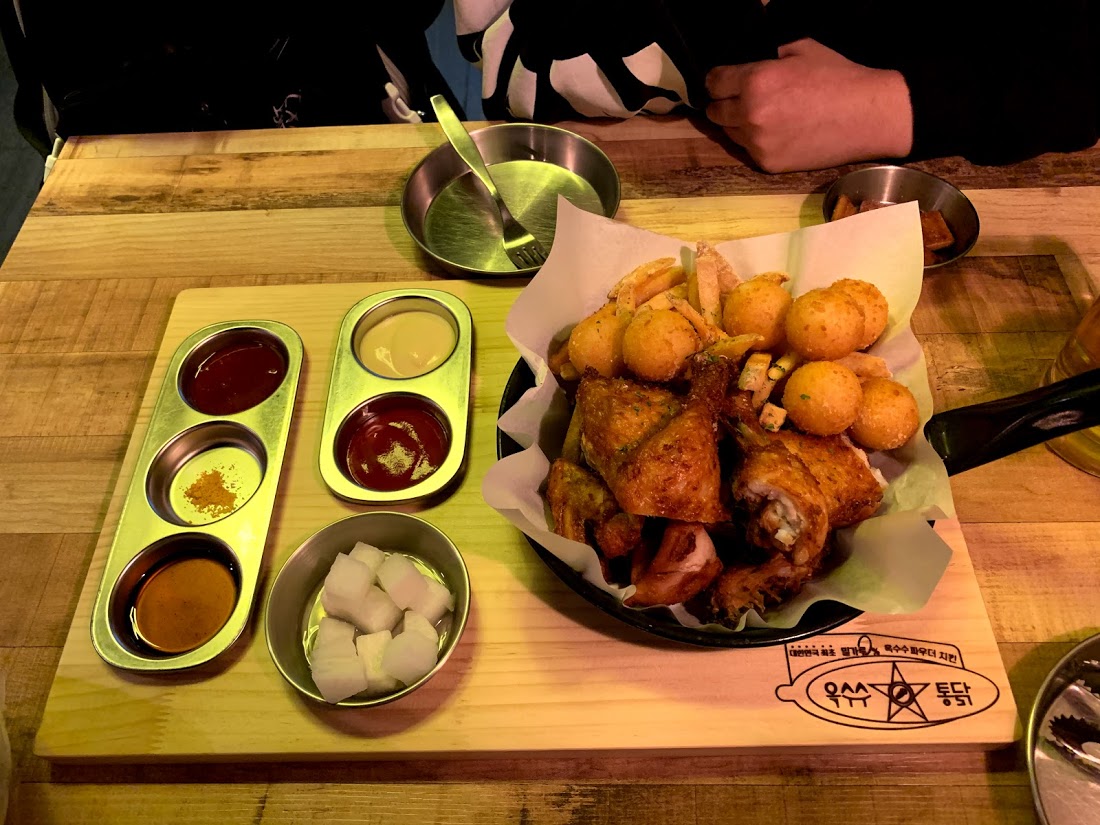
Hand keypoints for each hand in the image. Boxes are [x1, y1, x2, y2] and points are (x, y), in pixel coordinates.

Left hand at [705, 39, 913, 172]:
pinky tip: (776, 133)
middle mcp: (750, 115)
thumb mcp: (800, 49)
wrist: (868, 116)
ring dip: (737, 124)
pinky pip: (747, 151)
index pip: (713, 83)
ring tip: (762, 116)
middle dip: (723, 103)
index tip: (723, 81)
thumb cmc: (838, 78)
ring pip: (728, 133)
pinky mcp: (768, 164)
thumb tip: (747, 58)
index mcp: (755, 82)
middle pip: (714, 112)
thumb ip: (766, 54)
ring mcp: (758, 143)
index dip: (717, 80)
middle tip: (740, 99)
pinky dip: (755, 142)